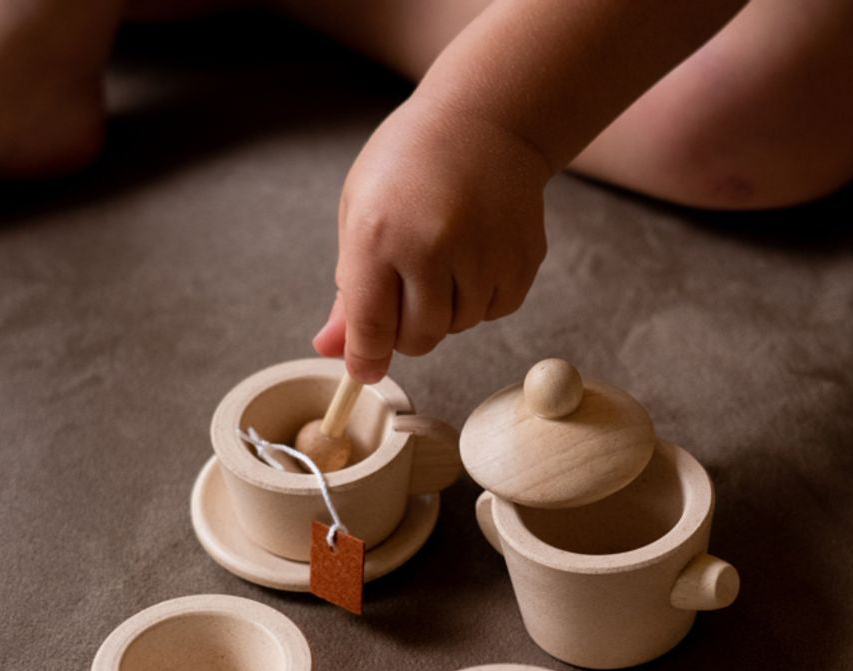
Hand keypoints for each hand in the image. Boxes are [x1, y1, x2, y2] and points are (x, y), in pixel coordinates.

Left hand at [313, 94, 551, 381]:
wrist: (485, 120)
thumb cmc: (409, 165)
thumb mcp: (360, 214)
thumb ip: (349, 290)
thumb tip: (331, 349)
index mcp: (379, 234)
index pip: (371, 326)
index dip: (365, 358)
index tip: (363, 369)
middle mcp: (433, 246)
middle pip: (420, 339)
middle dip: (407, 331)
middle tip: (406, 292)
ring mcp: (483, 253)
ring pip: (459, 327)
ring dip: (447, 309)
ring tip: (443, 258)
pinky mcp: (522, 259)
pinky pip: (495, 310)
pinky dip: (481, 296)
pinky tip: (475, 253)